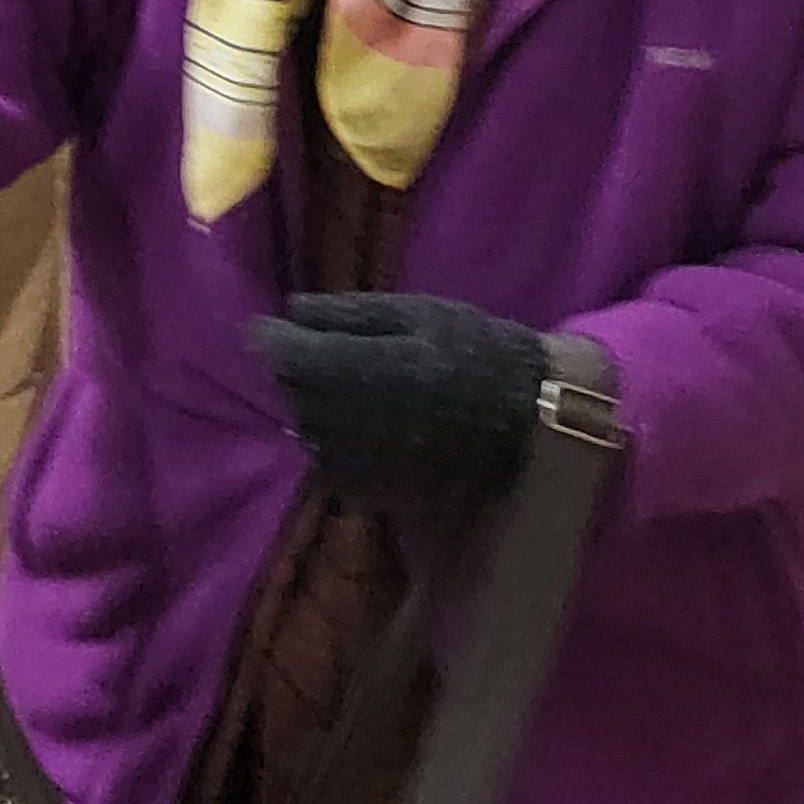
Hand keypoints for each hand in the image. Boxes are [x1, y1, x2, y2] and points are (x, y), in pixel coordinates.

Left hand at [247, 293, 553, 510]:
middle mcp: (332, 421)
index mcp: (344, 369)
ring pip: (306, 421)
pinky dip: (344, 436)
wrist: (530, 428)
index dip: (275, 333)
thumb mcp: (415, 314)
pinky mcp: (361, 492)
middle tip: (352, 354)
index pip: (273, 349)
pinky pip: (330, 455)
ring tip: (376, 390)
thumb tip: (287, 310)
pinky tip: (384, 424)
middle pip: (287, 386)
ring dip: (324, 403)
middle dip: (304, 367)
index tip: (289, 325)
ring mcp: (344, 463)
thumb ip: (344, 313)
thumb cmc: (476, 354)